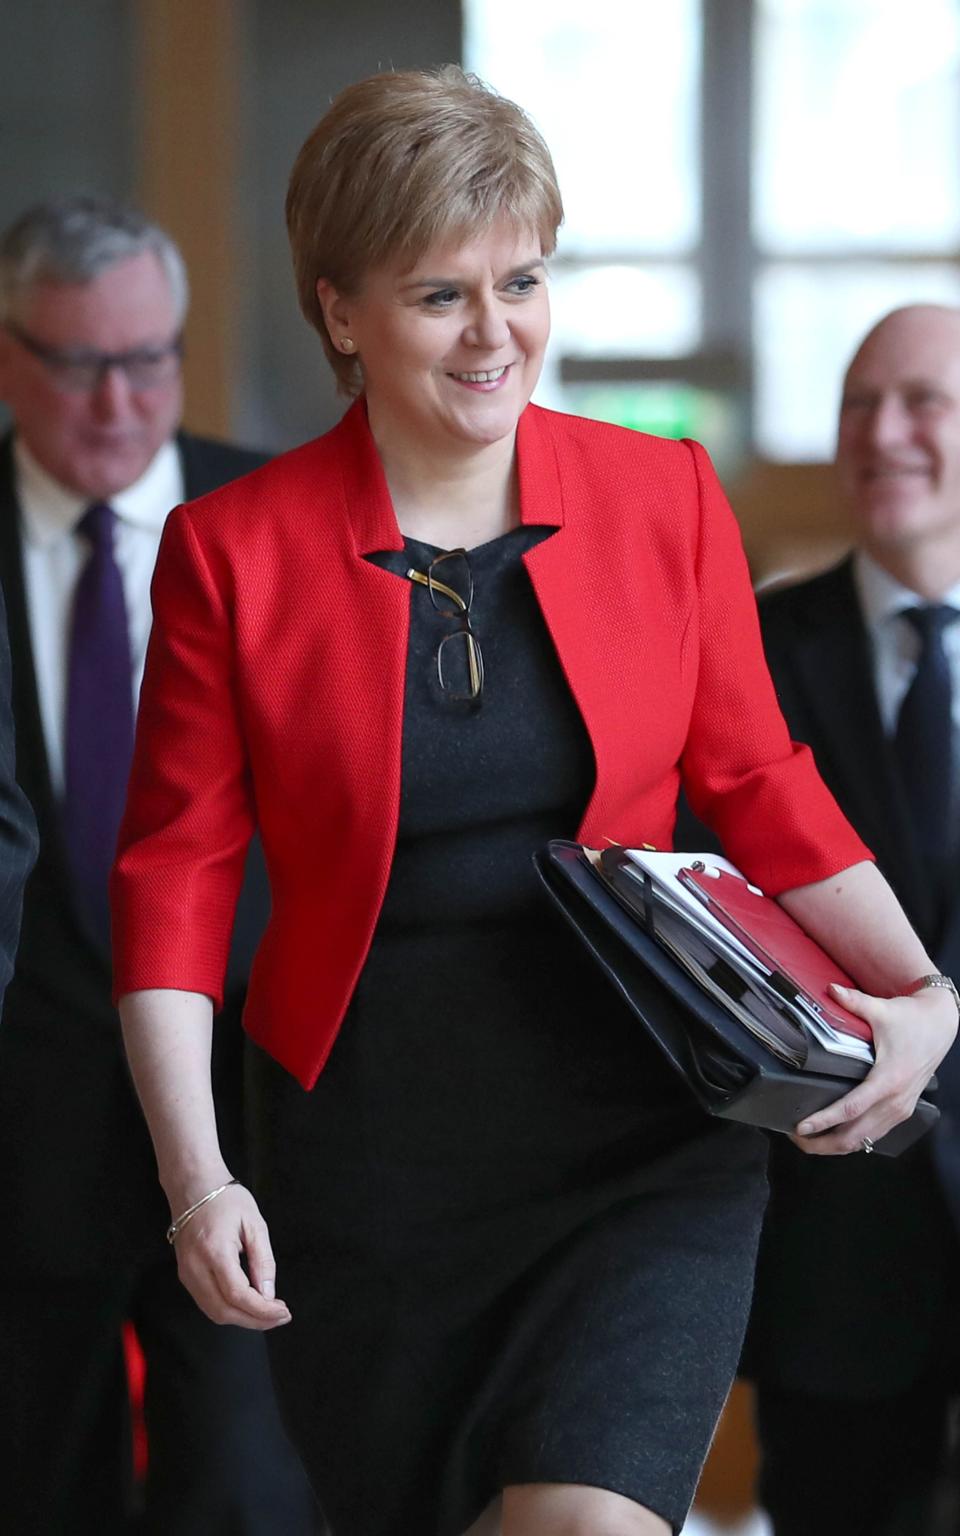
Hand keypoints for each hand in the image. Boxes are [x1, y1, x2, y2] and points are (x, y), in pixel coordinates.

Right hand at [170, 1182, 292, 1328]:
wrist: (193, 1186)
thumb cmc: (225, 1199)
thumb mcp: (254, 1223)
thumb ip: (263, 1261)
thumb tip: (268, 1294)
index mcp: (214, 1252)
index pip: (237, 1295)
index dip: (262, 1310)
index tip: (283, 1312)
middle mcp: (195, 1268)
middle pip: (224, 1311)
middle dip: (255, 1320)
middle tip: (280, 1317)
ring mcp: (187, 1274)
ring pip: (214, 1312)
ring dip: (242, 1319)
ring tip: (267, 1313)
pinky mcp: (185, 1276)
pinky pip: (207, 1303)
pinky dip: (229, 1310)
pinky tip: (248, 1305)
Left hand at [790, 982, 956, 1155]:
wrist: (940, 1025)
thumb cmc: (912, 1019)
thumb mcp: (881, 1009)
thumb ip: (854, 1001)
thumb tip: (830, 989)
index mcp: (888, 1078)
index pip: (851, 1109)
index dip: (824, 1121)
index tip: (802, 1127)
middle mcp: (896, 1100)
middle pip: (855, 1136)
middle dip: (823, 1143)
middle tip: (796, 1139)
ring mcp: (901, 1109)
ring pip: (865, 1141)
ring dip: (836, 1146)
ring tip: (809, 1142)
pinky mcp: (903, 1110)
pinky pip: (876, 1135)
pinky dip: (854, 1140)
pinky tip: (835, 1136)